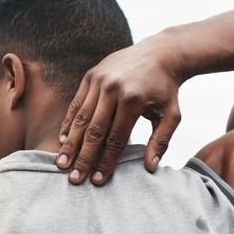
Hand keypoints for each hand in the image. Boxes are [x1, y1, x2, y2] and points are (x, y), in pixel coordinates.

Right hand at [56, 33, 184, 184]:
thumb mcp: (171, 115)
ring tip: (62, 164)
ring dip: (70, 144)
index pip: (116, 139)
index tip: (98, 180)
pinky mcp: (90, 76)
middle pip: (95, 131)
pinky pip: (77, 104)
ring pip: (81, 118)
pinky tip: (63, 141)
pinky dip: (69, 123)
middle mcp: (113, 89)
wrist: (160, 53)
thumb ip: (161, 141)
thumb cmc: (166, 89)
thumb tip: (150, 167)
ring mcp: (99, 81)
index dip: (106, 161)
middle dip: (83, 158)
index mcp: (133, 100)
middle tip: (74, 179)